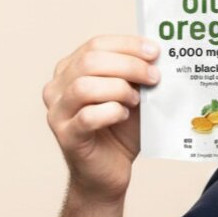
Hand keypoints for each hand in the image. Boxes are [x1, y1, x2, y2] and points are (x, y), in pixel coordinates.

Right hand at [42, 35, 159, 201]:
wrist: (110, 172)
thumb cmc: (121, 131)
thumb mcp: (133, 96)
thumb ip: (138, 76)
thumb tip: (160, 56)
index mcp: (71, 70)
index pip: (96, 44)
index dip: (127, 45)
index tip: (155, 51)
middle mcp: (57, 87)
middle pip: (90, 61)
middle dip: (129, 66)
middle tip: (154, 77)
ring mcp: (58, 112)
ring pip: (84, 87)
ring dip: (118, 89)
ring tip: (136, 101)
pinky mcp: (66, 136)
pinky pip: (87, 117)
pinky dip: (111, 112)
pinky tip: (124, 115)